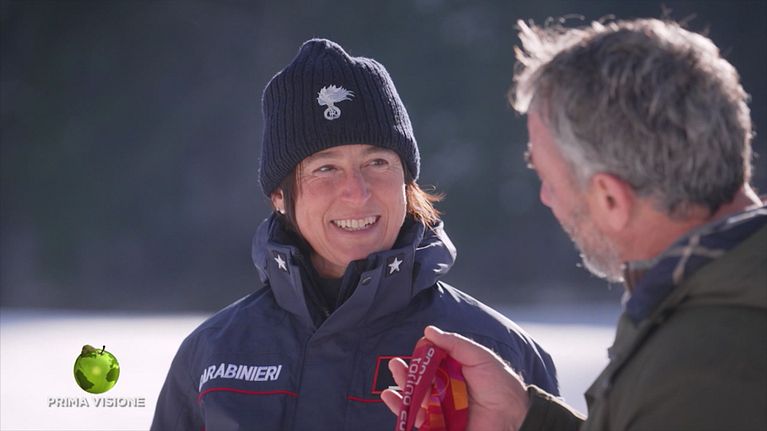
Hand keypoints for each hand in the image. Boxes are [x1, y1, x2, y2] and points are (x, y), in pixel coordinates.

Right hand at [381, 326, 530, 430]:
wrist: (515, 416)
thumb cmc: (501, 385)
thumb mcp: (479, 357)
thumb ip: (455, 343)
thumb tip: (428, 331)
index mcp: (453, 374)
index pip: (429, 366)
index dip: (418, 360)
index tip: (412, 353)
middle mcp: (445, 392)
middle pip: (418, 384)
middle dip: (405, 375)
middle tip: (396, 366)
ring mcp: (441, 412)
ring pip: (414, 403)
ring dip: (401, 394)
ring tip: (392, 387)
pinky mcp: (439, 428)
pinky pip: (417, 421)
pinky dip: (403, 413)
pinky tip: (394, 401)